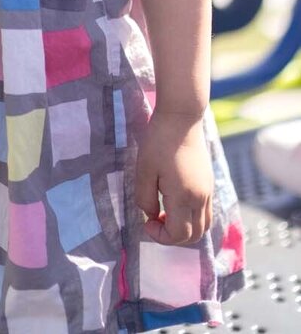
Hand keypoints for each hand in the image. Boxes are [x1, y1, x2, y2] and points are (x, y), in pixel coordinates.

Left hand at [135, 109, 212, 244]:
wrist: (181, 117)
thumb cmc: (159, 141)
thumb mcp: (144, 170)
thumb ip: (145, 198)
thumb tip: (151, 214)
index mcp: (184, 197)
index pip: (179, 235)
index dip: (161, 236)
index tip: (146, 222)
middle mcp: (201, 198)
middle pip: (194, 235)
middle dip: (173, 236)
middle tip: (154, 219)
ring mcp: (208, 190)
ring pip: (203, 225)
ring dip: (185, 227)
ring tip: (165, 212)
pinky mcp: (209, 182)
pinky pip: (205, 211)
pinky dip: (192, 216)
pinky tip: (175, 201)